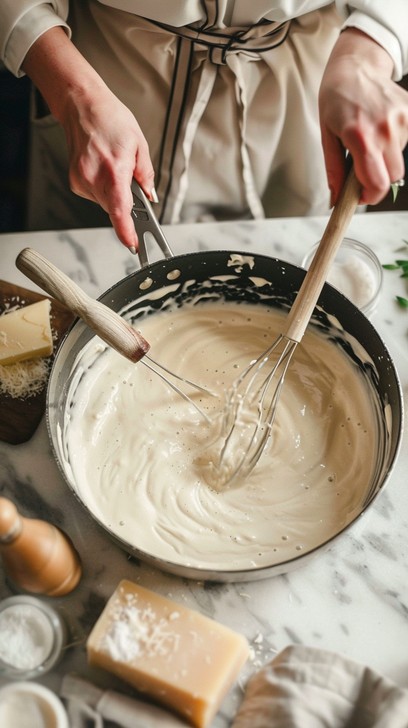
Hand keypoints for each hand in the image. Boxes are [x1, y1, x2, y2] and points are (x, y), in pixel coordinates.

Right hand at [22, 27, 154, 251]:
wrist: (82, 107)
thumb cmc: (109, 120)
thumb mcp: (139, 144)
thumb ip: (146, 174)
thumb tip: (150, 196)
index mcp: (114, 169)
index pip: (119, 209)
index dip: (126, 230)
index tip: (133, 244)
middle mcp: (94, 177)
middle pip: (115, 208)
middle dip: (126, 203)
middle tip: (130, 183)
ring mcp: (81, 180)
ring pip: (105, 203)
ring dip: (114, 193)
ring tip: (114, 166)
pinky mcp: (75, 181)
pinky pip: (95, 195)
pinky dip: (103, 188)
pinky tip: (103, 169)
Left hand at [319, 29, 407, 205]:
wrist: (355, 66)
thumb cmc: (336, 100)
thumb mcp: (327, 137)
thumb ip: (334, 171)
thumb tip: (336, 200)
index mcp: (360, 137)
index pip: (377, 183)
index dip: (370, 196)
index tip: (362, 196)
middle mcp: (384, 128)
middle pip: (393, 176)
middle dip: (378, 180)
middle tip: (363, 172)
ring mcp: (400, 119)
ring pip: (399, 159)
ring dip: (385, 159)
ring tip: (370, 140)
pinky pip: (405, 142)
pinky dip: (394, 144)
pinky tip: (381, 129)